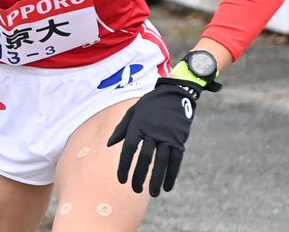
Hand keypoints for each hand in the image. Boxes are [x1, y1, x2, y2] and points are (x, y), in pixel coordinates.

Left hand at [106, 78, 202, 196]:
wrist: (174, 94)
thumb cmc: (149, 105)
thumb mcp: (133, 112)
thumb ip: (121, 129)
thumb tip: (109, 145)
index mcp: (138, 125)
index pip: (129, 148)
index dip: (124, 165)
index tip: (121, 180)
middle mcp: (152, 132)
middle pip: (144, 158)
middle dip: (139, 175)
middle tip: (135, 190)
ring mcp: (167, 137)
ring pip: (161, 162)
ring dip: (157, 179)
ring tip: (153, 194)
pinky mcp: (179, 140)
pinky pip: (176, 160)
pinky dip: (172, 174)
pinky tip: (168, 187)